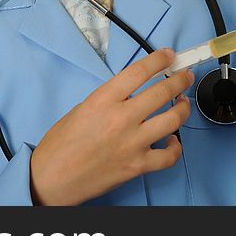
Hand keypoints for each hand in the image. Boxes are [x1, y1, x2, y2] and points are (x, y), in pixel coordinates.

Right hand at [29, 48, 192, 205]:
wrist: (51, 179)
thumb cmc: (60, 146)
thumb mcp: (81, 109)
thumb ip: (108, 98)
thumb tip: (131, 92)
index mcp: (103, 101)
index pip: (139, 72)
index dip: (159, 59)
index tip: (168, 55)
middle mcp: (120, 119)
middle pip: (162, 92)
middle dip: (179, 80)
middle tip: (184, 76)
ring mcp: (132, 143)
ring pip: (173, 119)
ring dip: (183, 108)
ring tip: (183, 103)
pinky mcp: (137, 166)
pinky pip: (169, 156)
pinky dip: (176, 147)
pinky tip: (173, 140)